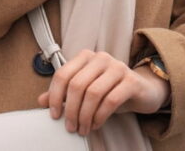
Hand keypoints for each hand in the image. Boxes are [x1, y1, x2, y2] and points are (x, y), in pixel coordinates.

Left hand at [38, 50, 169, 136]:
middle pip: (76, 85)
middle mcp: (100, 58)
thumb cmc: (110, 89)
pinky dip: (100, 115)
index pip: (62, 74)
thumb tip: (41, 101)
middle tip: (70, 126)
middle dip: (71, 110)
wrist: (143, 90)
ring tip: (83, 128)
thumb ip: (64, 93)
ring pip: (93, 93)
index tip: (54, 114)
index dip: (55, 96)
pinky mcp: (131, 80)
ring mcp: (117, 67)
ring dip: (85, 115)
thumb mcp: (86, 90)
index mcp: (85, 56)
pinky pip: (111, 100)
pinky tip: (96, 124)